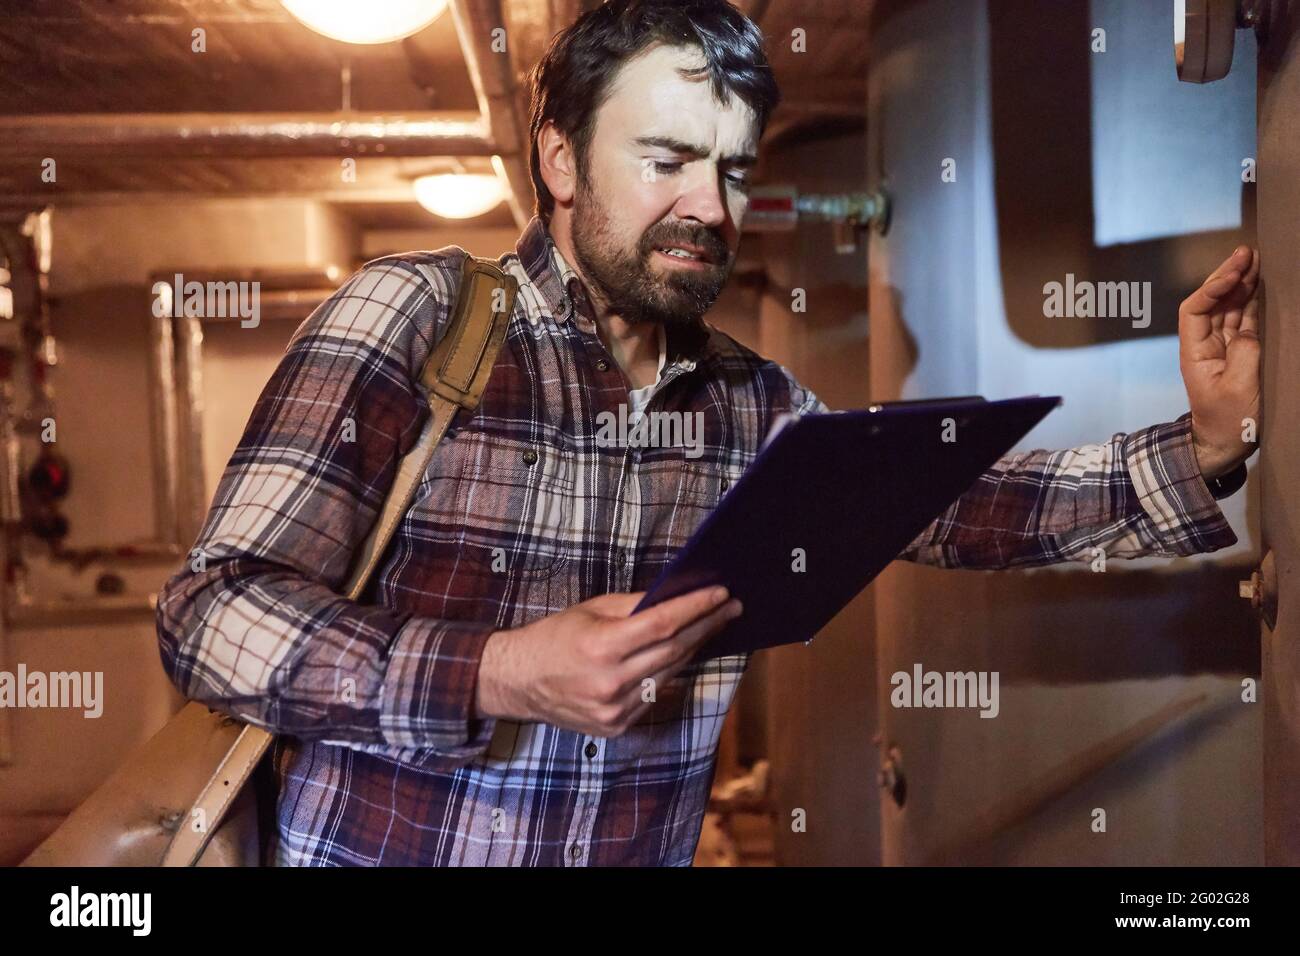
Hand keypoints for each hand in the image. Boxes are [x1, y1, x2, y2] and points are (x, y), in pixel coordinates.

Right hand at [475, 587, 742, 736]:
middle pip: (674, 650)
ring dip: (695, 648)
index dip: (696, 607)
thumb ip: (634, 605)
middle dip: (707, 626)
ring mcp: (615, 710)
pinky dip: (670, 672)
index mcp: (601, 647)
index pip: (663, 624)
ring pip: (669, 673)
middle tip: (732, 607)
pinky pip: (654, 694)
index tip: (722, 593)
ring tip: (713, 626)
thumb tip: (675, 596)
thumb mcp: (590, 610)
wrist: (518, 682)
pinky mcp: (616, 726)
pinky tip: (683, 654)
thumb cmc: (554, 638)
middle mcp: (610, 682)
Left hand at [1179, 245, 1260, 478]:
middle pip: (1212, 302)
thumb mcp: (1239, 387)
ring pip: (1230, 308)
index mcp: (1195, 352)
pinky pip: (1244, 321)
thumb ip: (1245, 353)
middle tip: (1247, 252)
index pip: (1195, 309)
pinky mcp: (1239, 353)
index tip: (1234, 271)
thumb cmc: (1227, 422)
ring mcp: (1222, 348)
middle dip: (1228, 276)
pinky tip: (1261, 285)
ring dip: (1242, 284)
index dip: (1212, 287)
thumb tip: (1249, 329)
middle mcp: (1205, 345)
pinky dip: (1253, 302)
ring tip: (1257, 260)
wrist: (1224, 445)